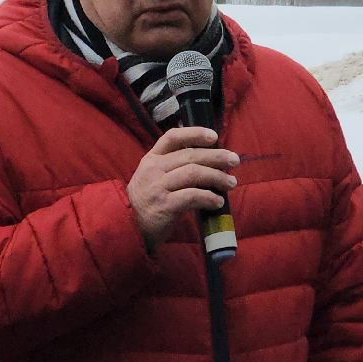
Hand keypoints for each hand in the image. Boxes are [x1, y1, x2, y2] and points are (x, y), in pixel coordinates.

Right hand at [125, 127, 237, 248]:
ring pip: (194, 173)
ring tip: (230, 183)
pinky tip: (218, 202)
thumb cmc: (146, 203)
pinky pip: (192, 196)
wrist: (128, 227)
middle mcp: (153, 169)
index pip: (172, 137)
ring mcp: (158, 187)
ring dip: (217, 177)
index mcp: (151, 159)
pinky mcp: (165, 205)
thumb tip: (208, 163)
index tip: (214, 136)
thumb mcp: (152, 178)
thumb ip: (172, 167)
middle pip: (190, 155)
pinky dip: (209, 197)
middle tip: (234, 160)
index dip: (194, 133)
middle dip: (216, 157)